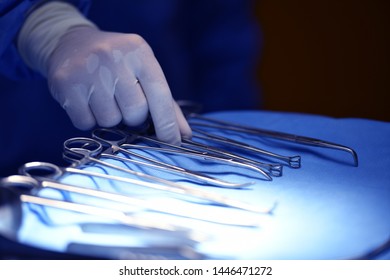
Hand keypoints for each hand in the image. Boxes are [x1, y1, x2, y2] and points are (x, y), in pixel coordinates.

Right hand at [46, 26, 190, 143]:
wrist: (70, 43)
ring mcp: (87, 69)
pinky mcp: (65, 83)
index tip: (173, 143)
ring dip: (110, 118)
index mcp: (139, 52)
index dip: (168, 123)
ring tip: (103, 98)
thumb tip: (184, 135)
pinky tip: (86, 100)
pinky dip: (89, 119)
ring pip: (110, 120)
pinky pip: (85, 122)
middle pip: (135, 112)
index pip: (160, 95)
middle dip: (133, 117)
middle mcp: (114, 57)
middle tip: (123, 102)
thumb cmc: (117, 63)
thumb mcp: (144, 72)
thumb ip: (166, 104)